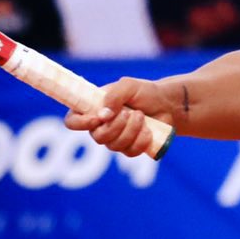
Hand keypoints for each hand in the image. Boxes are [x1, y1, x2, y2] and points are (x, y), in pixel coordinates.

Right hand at [64, 76, 178, 157]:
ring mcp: (114, 139)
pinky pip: (129, 152)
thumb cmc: (144, 93)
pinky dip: (141, 141)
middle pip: (97, 137)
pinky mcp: (130, 149)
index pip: (72, 121)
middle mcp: (100, 126)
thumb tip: (103, 115)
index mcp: (93, 108)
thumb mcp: (129, 86)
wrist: (167, 105)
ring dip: (131, 130)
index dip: (80, 123)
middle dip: (116, 126)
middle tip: (130, 112)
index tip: (97, 119)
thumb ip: (114, 95)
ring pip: (114, 146)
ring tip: (141, 116)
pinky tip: (148, 130)